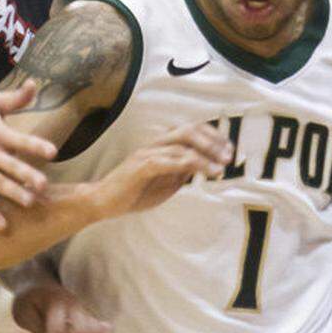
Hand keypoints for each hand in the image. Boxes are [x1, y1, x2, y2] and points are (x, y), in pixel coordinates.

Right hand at [0, 81, 57, 229]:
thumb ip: (16, 98)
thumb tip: (34, 83)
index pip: (21, 140)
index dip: (36, 146)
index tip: (52, 152)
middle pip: (12, 166)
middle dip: (28, 175)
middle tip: (43, 185)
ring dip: (15, 194)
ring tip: (30, 203)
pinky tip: (3, 226)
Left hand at [12, 283, 112, 332]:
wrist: (39, 281)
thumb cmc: (29, 300)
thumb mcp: (24, 313)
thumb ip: (39, 331)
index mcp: (55, 302)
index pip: (57, 328)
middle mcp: (74, 305)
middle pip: (82, 331)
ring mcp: (84, 310)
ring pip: (95, 332)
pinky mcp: (90, 317)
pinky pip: (104, 332)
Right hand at [95, 123, 233, 218]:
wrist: (102, 202)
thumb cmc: (133, 193)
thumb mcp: (165, 183)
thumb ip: (182, 172)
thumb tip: (204, 167)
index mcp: (161, 145)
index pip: (191, 130)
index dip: (213, 136)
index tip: (229, 150)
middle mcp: (155, 144)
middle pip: (189, 130)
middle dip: (212, 141)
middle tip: (228, 156)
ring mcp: (147, 153)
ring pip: (181, 144)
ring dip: (205, 154)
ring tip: (220, 167)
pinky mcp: (141, 166)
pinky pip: (168, 160)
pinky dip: (190, 164)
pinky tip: (204, 172)